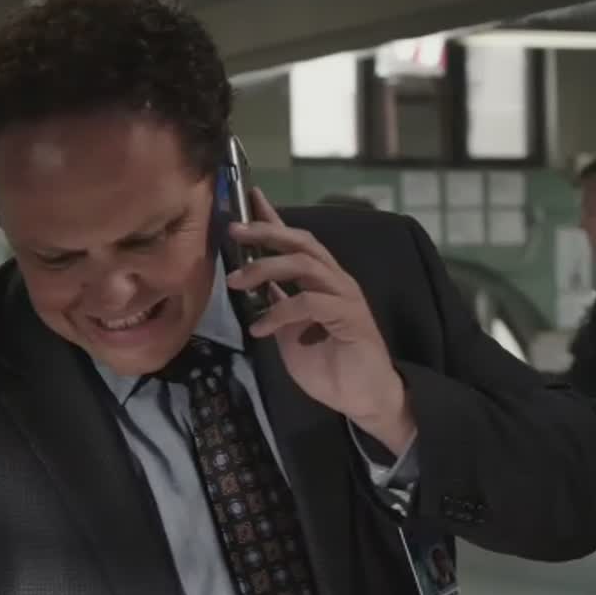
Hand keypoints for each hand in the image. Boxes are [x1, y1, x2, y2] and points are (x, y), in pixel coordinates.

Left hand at [225, 188, 414, 453]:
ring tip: (236, 281)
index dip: (272, 217)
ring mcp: (344, 296)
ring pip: (305, 264)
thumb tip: (251, 283)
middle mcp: (334, 280)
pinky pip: (310, 302)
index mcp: (320, 281)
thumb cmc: (328, 365)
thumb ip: (275, 304)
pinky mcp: (350, 317)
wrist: (363, 398)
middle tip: (232, 231)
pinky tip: (260, 328)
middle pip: (300, 242)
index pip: (295, 241)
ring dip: (266, 268)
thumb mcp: (289, 331)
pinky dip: (279, 312)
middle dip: (265, 231)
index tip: (248, 196)